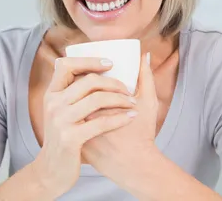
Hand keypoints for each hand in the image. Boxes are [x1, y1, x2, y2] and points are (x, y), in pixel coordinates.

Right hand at [31, 57, 137, 197]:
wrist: (51, 171)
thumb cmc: (64, 137)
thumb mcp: (62, 112)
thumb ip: (74, 91)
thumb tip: (100, 65)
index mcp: (52, 94)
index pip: (66, 65)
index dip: (89, 60)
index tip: (110, 63)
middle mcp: (53, 104)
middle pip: (88, 81)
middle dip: (114, 82)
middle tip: (129, 90)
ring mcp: (60, 121)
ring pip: (97, 99)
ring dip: (120, 99)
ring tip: (132, 103)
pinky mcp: (70, 138)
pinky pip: (101, 122)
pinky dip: (120, 118)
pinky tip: (131, 117)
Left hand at [81, 53, 159, 181]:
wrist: (135, 167)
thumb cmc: (142, 135)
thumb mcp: (148, 104)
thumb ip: (146, 77)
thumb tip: (144, 55)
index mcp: (96, 105)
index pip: (85, 81)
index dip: (91, 71)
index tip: (104, 69)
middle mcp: (82, 118)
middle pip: (76, 94)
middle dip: (87, 84)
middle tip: (99, 79)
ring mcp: (77, 131)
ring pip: (73, 107)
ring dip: (81, 99)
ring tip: (94, 94)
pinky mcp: (75, 141)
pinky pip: (73, 122)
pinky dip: (80, 114)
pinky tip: (89, 111)